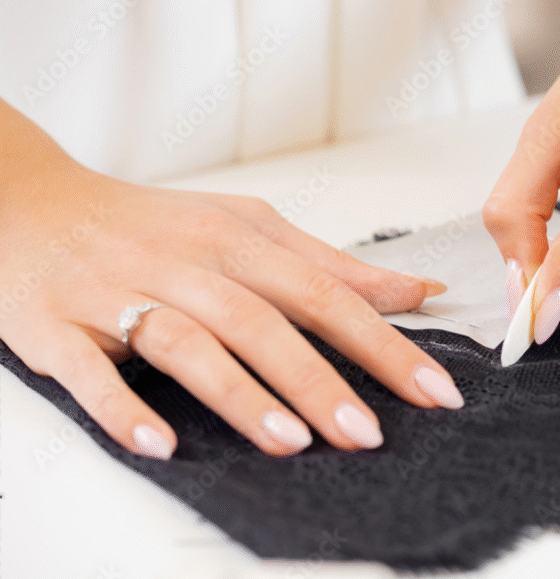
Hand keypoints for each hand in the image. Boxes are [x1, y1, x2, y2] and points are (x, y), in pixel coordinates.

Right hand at [0, 100, 463, 458]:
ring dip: (238, 394)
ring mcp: (119, 295)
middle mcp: (184, 264)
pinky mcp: (59, 327)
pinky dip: (123, 407)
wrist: (29, 203)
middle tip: (367, 433)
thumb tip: (417, 290)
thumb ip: (331, 265)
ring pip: (186, 342)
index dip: (383, 343)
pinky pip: (91, 369)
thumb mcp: (245, 228)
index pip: (325, 293)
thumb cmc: (152, 225)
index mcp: (237, 241)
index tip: (433, 390)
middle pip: (261, 321)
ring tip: (289, 442)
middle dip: (318, 380)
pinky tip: (160, 443)